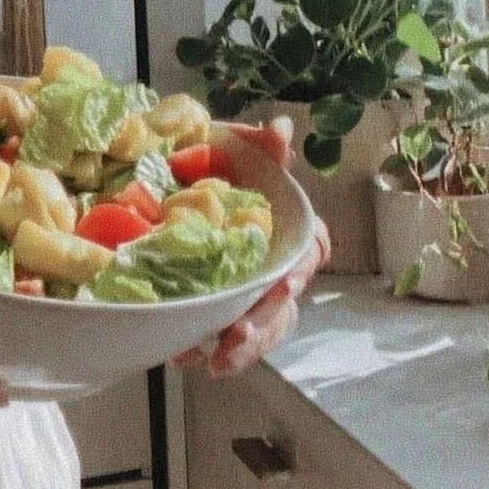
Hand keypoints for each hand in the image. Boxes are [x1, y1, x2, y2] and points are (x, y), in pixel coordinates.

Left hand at [170, 116, 332, 375]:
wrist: (176, 187)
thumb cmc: (217, 172)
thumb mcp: (236, 152)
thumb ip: (261, 146)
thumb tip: (279, 127)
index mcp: (288, 228)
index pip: (313, 249)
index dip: (302, 268)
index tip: (285, 285)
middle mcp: (277, 265)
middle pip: (284, 303)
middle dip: (263, 325)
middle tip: (236, 338)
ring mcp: (253, 292)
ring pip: (260, 329)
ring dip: (239, 349)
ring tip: (210, 361)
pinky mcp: (225, 310)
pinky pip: (226, 339)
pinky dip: (206, 349)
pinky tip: (182, 355)